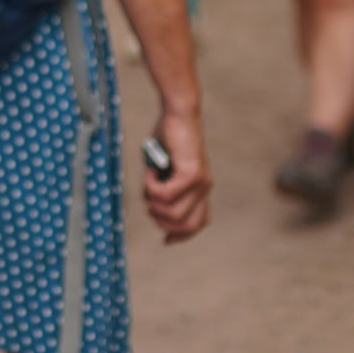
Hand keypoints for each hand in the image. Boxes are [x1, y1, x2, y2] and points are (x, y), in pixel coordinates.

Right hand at [140, 105, 211, 243]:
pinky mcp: (192, 174)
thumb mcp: (164, 169)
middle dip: (161, 220)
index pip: (197, 224)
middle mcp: (205, 188)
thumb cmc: (167, 137)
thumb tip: (154, 209)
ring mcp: (201, 182)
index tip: (165, 240)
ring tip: (148, 180)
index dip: (181, 235)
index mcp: (201, 189)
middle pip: (185, 225)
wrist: (178, 112)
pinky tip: (150, 171)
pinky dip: (151, 186)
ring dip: (152, 200)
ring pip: (172, 212)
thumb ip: (163, 189)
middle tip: (148, 201)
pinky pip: (166, 195)